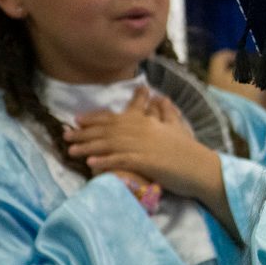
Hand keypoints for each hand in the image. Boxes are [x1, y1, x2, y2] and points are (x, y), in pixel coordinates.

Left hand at [65, 86, 218, 200]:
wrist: (201, 167)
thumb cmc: (189, 149)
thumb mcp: (177, 126)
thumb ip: (166, 112)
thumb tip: (161, 97)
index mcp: (146, 121)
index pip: (115, 118)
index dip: (94, 118)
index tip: (77, 120)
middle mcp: (141, 130)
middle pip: (107, 130)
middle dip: (84, 133)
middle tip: (65, 136)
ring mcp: (143, 146)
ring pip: (109, 144)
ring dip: (88, 147)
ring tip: (71, 151)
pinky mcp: (145, 162)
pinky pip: (120, 160)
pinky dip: (105, 161)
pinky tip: (91, 163)